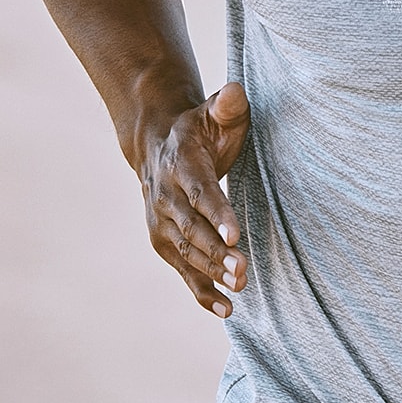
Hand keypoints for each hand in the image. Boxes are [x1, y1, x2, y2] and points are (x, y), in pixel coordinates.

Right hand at [138, 81, 250, 316]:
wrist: (157, 143)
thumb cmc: (200, 128)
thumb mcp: (214, 110)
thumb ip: (227, 104)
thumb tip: (236, 93)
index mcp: (181, 162)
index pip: (201, 191)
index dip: (218, 213)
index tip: (237, 233)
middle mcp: (166, 195)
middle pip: (193, 228)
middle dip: (217, 251)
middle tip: (244, 270)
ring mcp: (162, 221)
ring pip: (187, 251)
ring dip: (212, 272)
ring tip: (240, 287)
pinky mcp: (165, 241)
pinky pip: (183, 269)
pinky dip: (201, 290)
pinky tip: (225, 310)